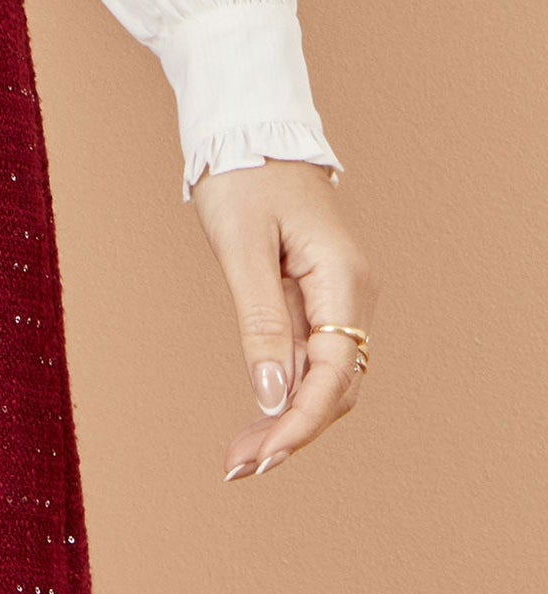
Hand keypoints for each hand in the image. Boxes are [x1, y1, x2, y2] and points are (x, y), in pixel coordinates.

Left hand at [191, 159, 375, 482]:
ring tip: (240, 455)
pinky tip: (258, 417)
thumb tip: (274, 396)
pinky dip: (286, 388)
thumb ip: (261, 322)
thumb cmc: (242, 175)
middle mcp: (353, 293)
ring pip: (326, 376)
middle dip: (292, 432)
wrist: (248, 126)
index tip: (260, 458)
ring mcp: (340, 294)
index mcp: (343, 279)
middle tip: (238, 468)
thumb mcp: (242, 247)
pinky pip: (313, 354)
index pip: (333, 374)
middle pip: (335, 385)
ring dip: (289, 418)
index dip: (299, 424)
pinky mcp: (319, 293)